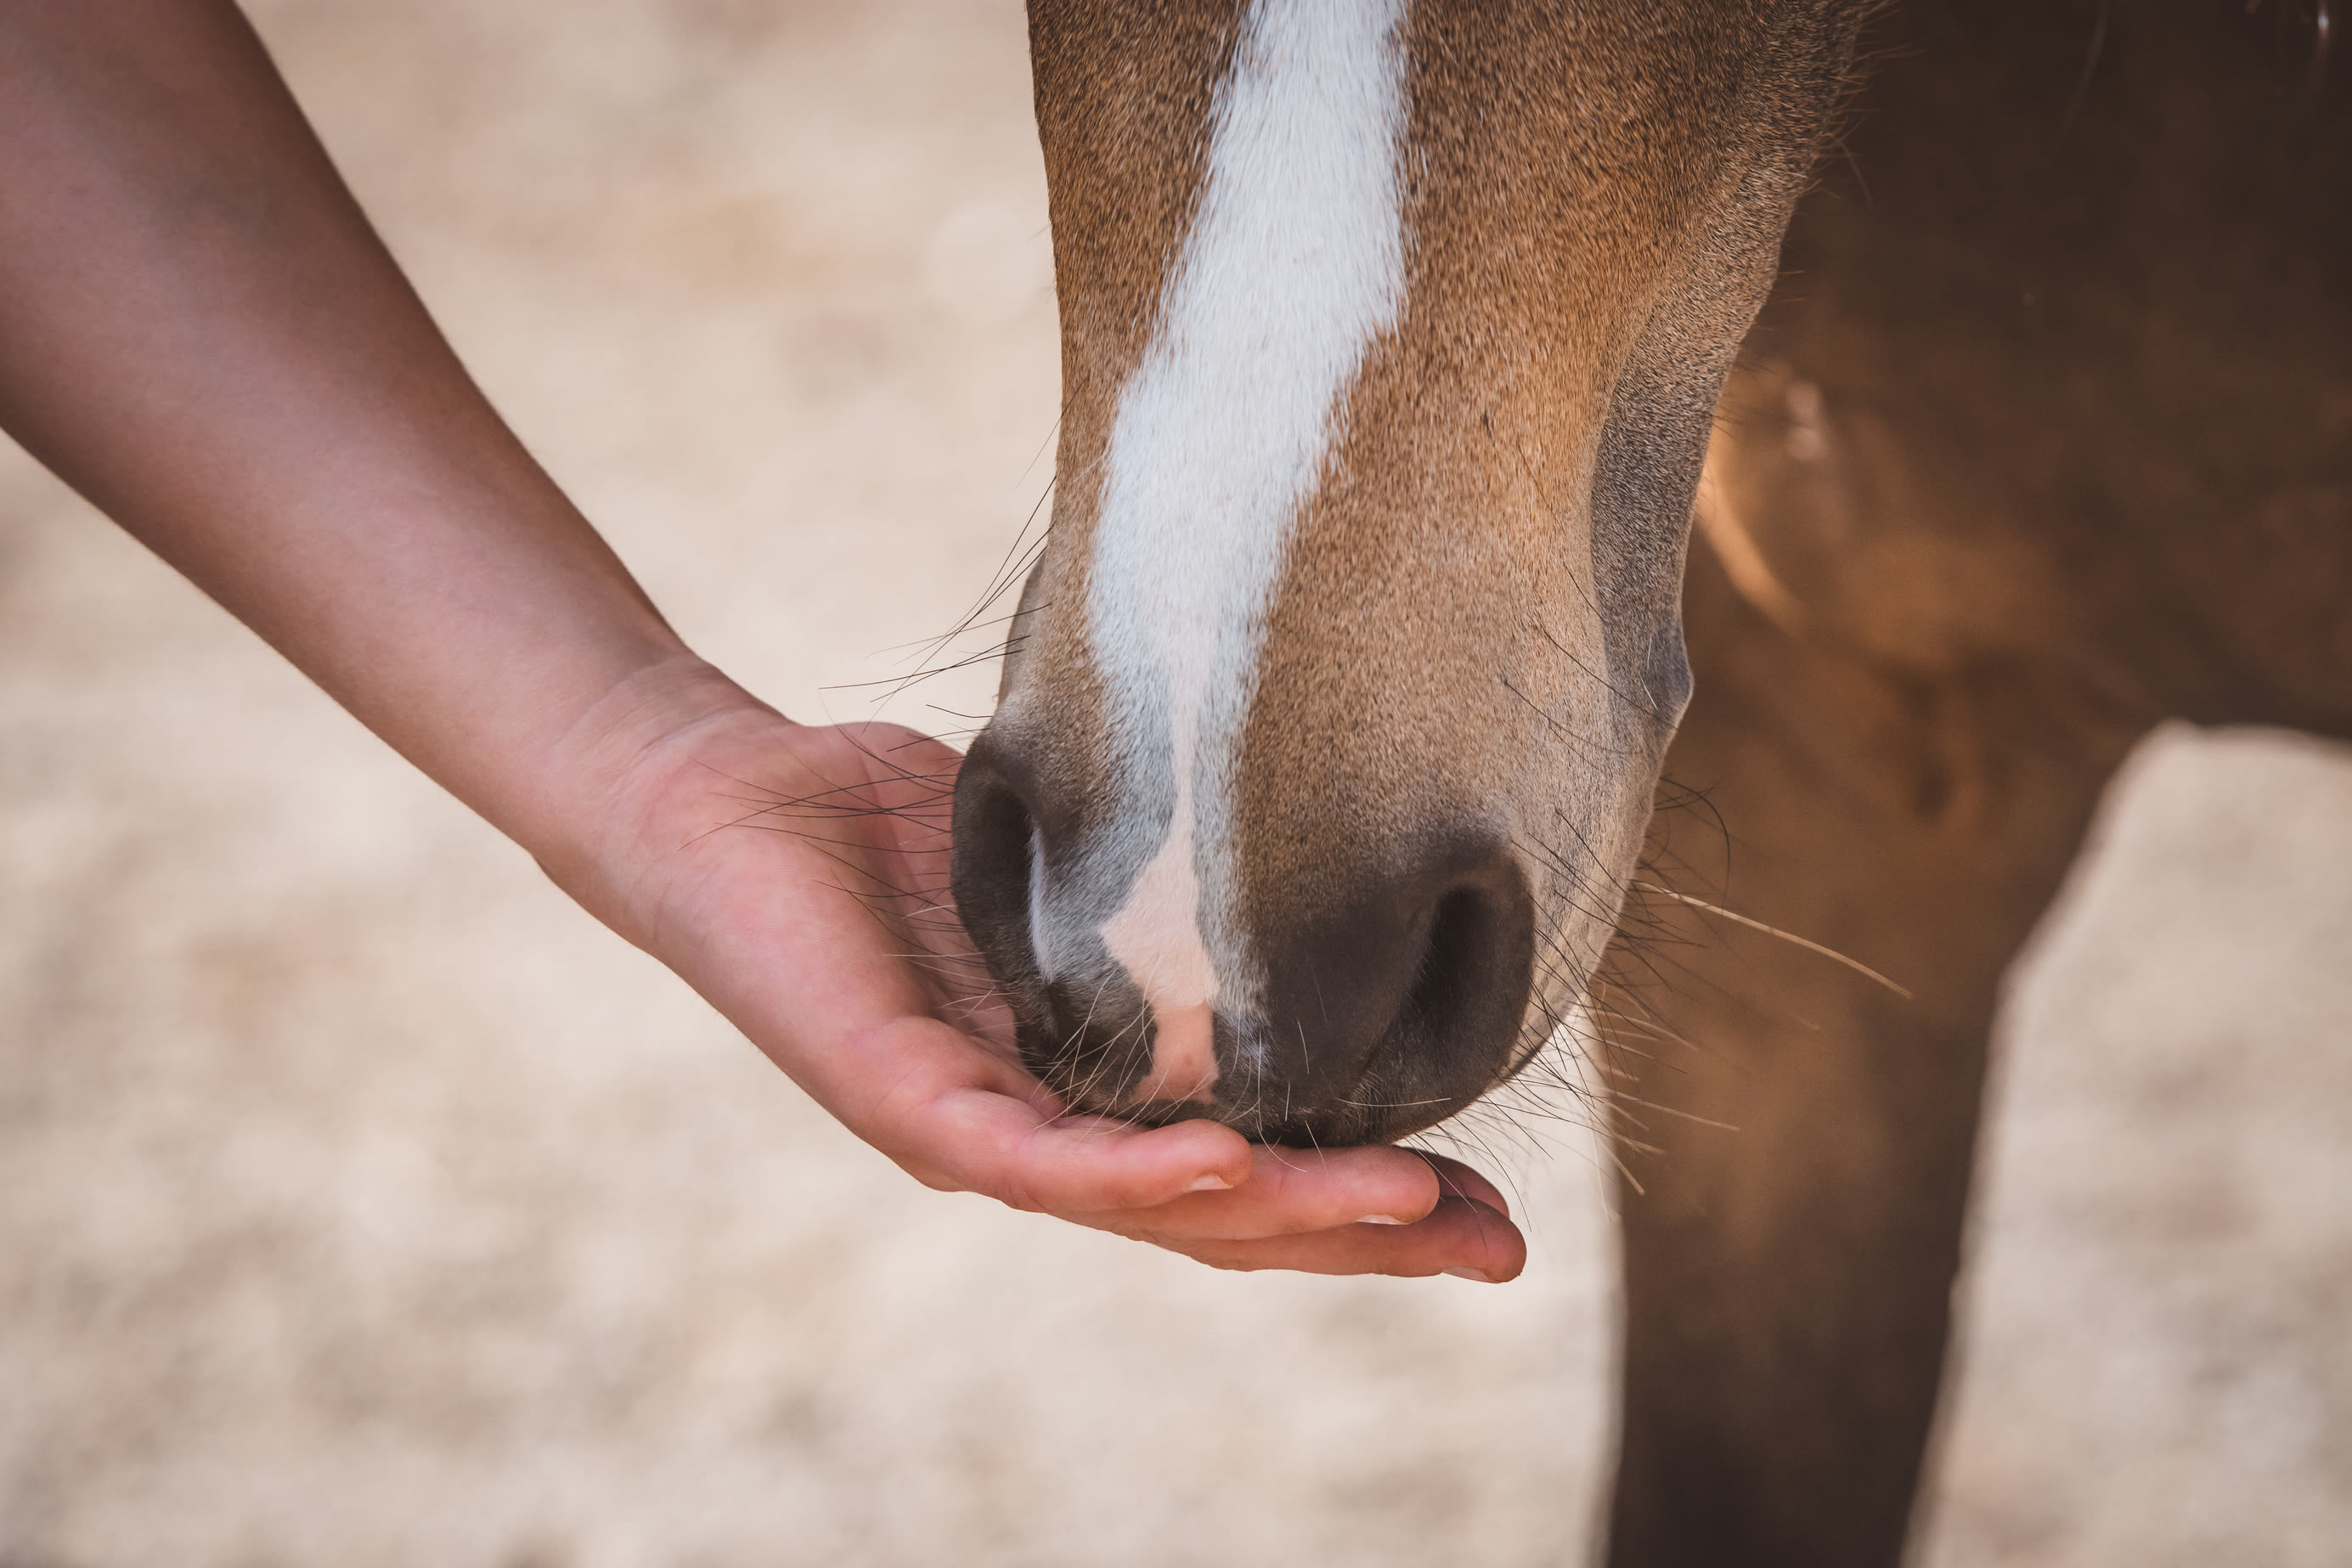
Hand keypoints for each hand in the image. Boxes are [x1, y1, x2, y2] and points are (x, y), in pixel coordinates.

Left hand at [554, 672, 1527, 1279]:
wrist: (728, 800)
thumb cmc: (901, 831)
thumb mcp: (1072, 869)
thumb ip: (1169, 907)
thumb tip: (1316, 865)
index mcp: (1093, 1097)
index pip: (1250, 1174)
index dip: (1369, 1209)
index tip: (1493, 1220)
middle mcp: (1043, 1138)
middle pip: (1220, 1220)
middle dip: (1361, 1240)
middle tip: (1493, 1248)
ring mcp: (970, 1129)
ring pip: (1141, 1205)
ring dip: (1278, 1212)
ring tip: (1401, 1206)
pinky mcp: (896, 1094)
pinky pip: (1024, 1151)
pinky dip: (1125, 1167)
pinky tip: (1219, 1158)